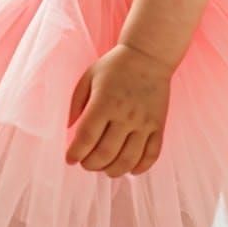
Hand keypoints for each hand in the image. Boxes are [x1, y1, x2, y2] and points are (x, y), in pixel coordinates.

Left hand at [65, 42, 172, 177]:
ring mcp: (144, 122)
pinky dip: (140, 168)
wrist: (148, 55)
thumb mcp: (89, 76)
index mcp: (104, 102)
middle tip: (85, 163)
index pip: (86, 137)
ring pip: (127, 160)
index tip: (70, 159)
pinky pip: (151, 155)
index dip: (75, 153)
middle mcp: (125, 115)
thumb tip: (68, 128)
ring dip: (113, 171)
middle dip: (91, 164)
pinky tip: (129, 169)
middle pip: (105, 153)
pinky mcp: (158, 125)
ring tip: (104, 168)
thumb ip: (76, 102)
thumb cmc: (115, 66)